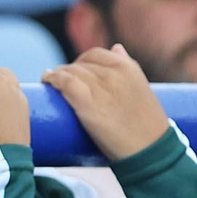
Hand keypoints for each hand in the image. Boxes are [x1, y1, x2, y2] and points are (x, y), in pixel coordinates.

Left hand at [42, 45, 167, 160]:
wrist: (150, 150)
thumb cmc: (146, 125)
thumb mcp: (141, 88)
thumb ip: (128, 67)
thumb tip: (116, 47)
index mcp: (128, 68)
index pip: (95, 55)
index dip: (80, 63)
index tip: (73, 72)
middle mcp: (115, 74)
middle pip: (80, 64)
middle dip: (68, 71)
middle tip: (60, 83)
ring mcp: (101, 88)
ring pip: (69, 72)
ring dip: (56, 76)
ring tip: (49, 83)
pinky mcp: (89, 103)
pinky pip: (65, 82)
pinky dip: (52, 79)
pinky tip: (46, 81)